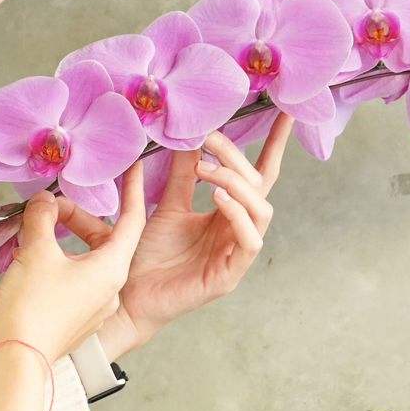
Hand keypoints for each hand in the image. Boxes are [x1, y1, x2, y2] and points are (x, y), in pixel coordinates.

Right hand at [0, 162, 146, 364]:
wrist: (14, 359)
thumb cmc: (31, 306)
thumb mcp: (36, 251)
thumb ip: (43, 218)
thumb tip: (45, 201)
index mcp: (113, 268)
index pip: (133, 220)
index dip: (134, 190)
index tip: (135, 167)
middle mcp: (112, 288)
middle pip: (104, 238)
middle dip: (76, 218)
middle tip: (49, 205)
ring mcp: (95, 306)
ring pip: (86, 259)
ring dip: (63, 240)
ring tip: (35, 228)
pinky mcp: (77, 319)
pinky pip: (75, 280)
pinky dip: (59, 261)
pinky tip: (32, 256)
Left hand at [98, 113, 293, 356]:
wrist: (124, 299)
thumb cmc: (144, 257)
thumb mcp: (165, 205)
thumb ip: (180, 174)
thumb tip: (190, 133)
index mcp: (226, 213)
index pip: (258, 174)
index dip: (274, 145)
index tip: (285, 112)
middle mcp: (237, 231)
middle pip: (259, 186)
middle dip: (238, 157)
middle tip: (209, 136)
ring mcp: (236, 254)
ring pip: (261, 211)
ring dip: (237, 184)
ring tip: (206, 169)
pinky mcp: (229, 276)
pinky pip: (249, 242)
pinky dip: (237, 216)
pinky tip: (217, 199)